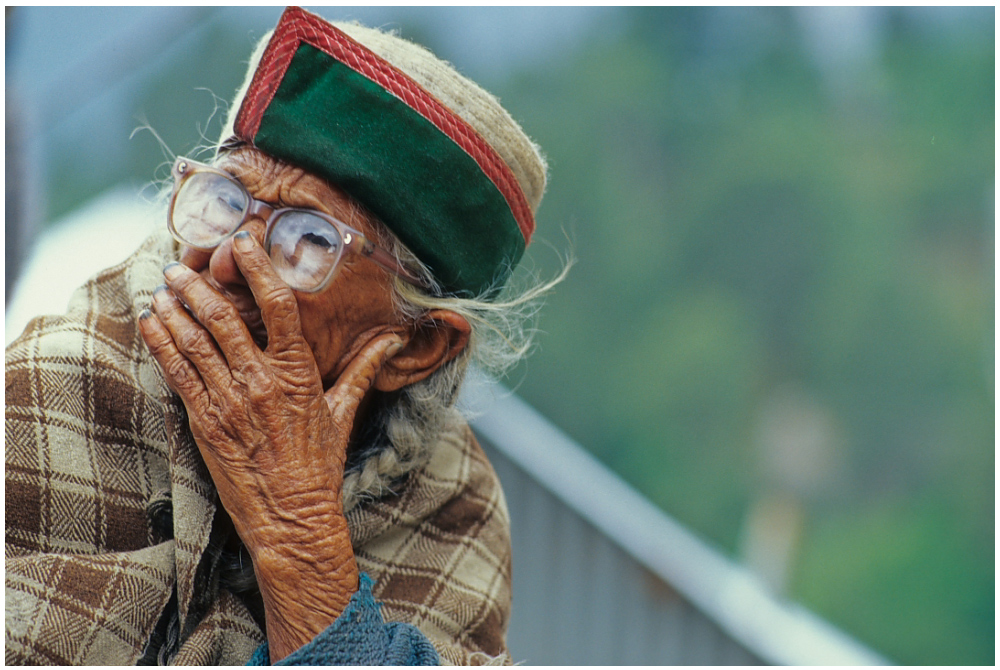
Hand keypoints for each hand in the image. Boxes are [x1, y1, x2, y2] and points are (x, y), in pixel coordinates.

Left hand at [138, 231, 402, 659]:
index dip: (258, 269)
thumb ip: (366, 367)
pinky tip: (151, 322)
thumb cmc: (320, 463)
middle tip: (184, 264)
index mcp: (298, 372)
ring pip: (194, 341)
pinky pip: (177, 373)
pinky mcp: (204, 422)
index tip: (243, 242)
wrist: (292, 516)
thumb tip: (397, 339)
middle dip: (199, 285)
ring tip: (163, 286)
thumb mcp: (345, 410)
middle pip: (223, 318)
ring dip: (174, 308)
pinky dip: (161, 343)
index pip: (278, 306)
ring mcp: (228, 401)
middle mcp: (260, 381)